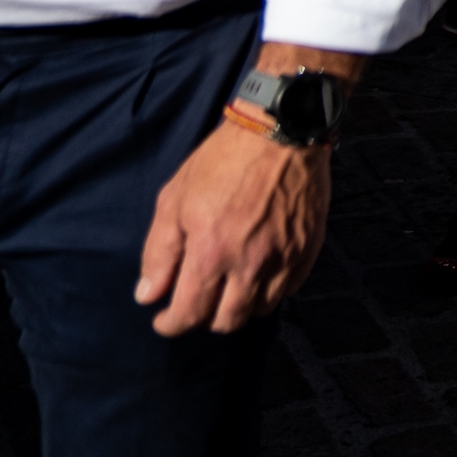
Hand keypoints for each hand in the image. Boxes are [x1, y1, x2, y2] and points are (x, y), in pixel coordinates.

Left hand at [137, 121, 332, 334]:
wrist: (282, 132)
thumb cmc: (222, 161)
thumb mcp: (174, 199)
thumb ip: (159, 252)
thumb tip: (148, 295)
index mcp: (210, 252)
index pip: (189, 314)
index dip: (171, 324)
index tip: (163, 319)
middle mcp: (250, 263)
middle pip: (227, 321)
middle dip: (205, 318)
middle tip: (197, 301)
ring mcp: (284, 258)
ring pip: (261, 309)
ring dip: (240, 306)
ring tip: (229, 287)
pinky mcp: (308, 248)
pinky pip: (289, 288)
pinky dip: (271, 289)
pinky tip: (259, 271)